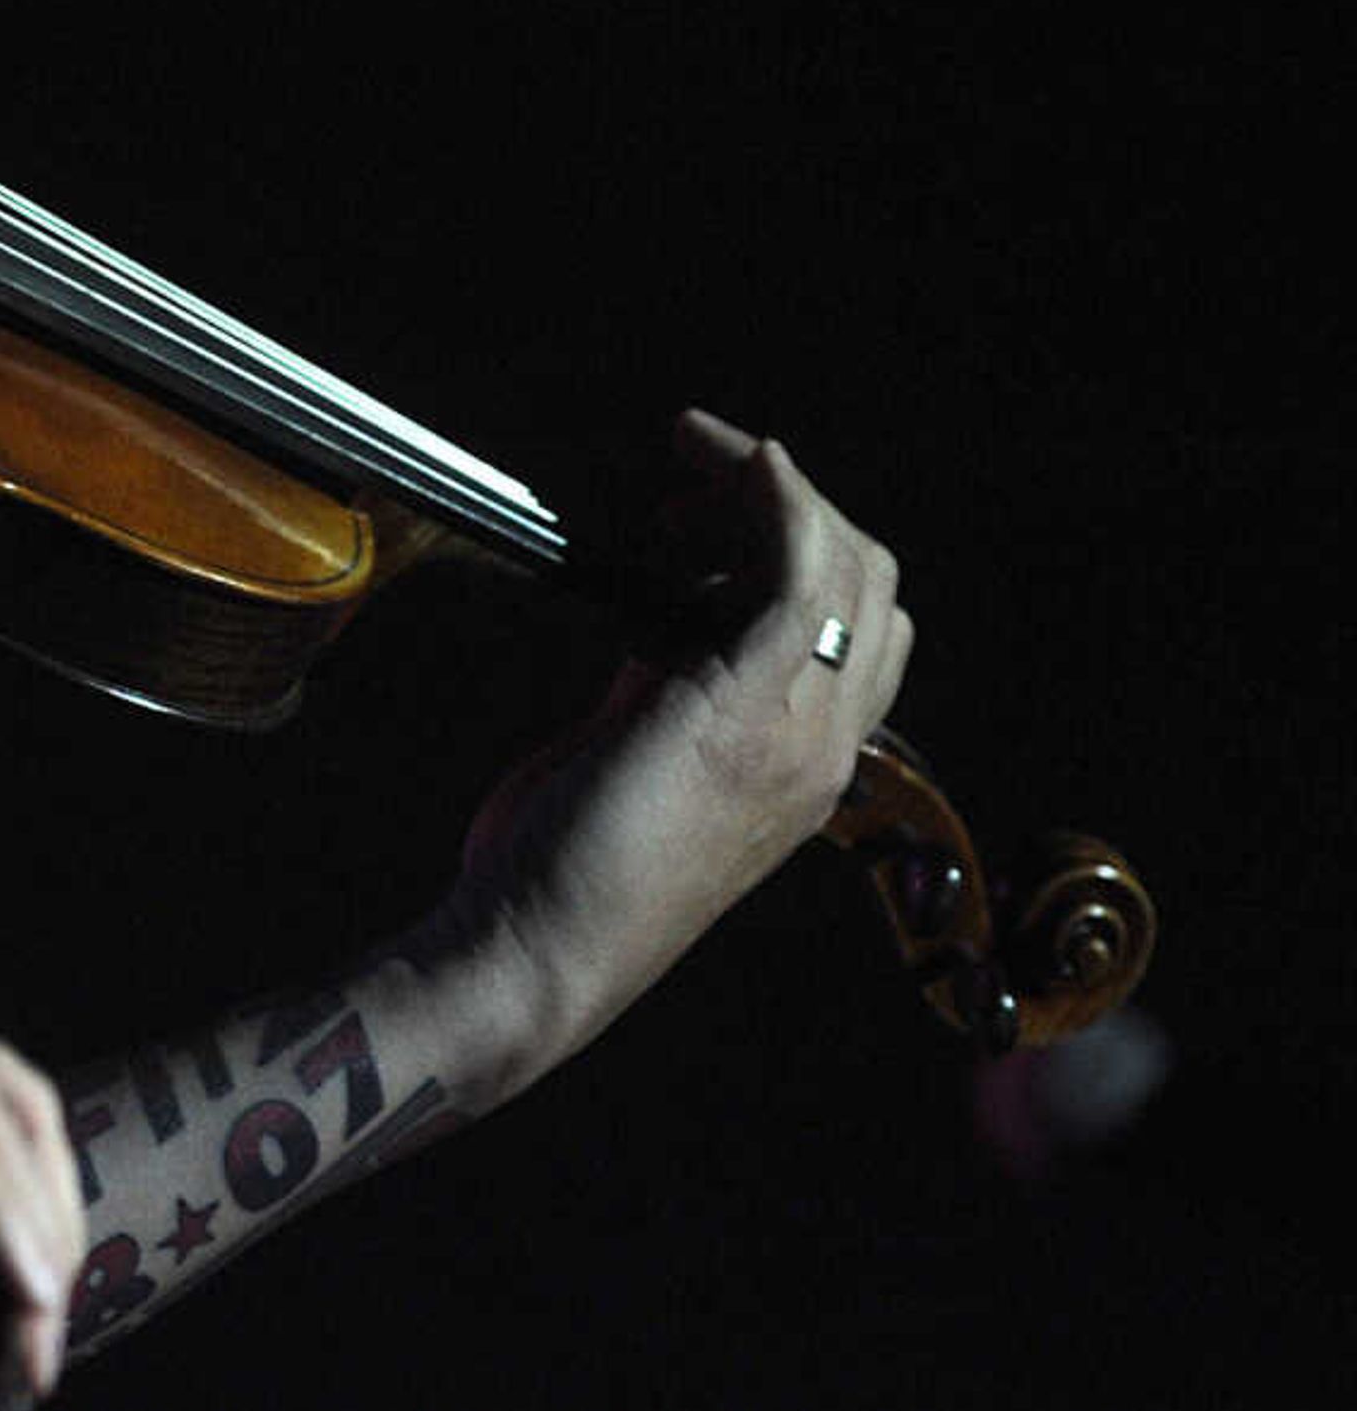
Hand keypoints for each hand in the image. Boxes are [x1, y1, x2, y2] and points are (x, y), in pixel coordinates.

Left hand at [437, 410, 915, 1084]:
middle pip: (872, 583)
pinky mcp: (741, 703)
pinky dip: (771, 492)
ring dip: (766, 491)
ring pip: (846, 561)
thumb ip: (664, 689)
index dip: (802, 557)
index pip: (869, 633)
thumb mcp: (633, 758)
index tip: (702, 528)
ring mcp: (797, 728)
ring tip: (678, 494)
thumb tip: (654, 623)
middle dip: (787, 513)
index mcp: (811, 768)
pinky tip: (724, 459)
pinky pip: (798, 566)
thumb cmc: (563, 867)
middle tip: (682, 506)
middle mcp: (826, 747)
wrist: (540, 950)